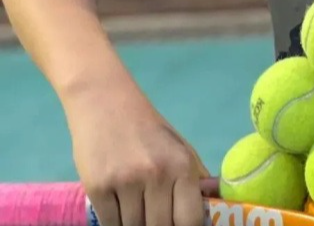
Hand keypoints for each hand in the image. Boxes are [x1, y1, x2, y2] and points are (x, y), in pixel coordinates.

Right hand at [65, 78, 213, 225]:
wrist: (106, 103)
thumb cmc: (148, 130)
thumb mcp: (180, 148)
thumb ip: (195, 181)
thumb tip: (214, 209)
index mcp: (182, 165)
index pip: (190, 220)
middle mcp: (157, 174)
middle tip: (156, 217)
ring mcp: (126, 182)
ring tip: (137, 210)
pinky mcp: (97, 188)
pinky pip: (109, 225)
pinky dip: (115, 224)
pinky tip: (119, 210)